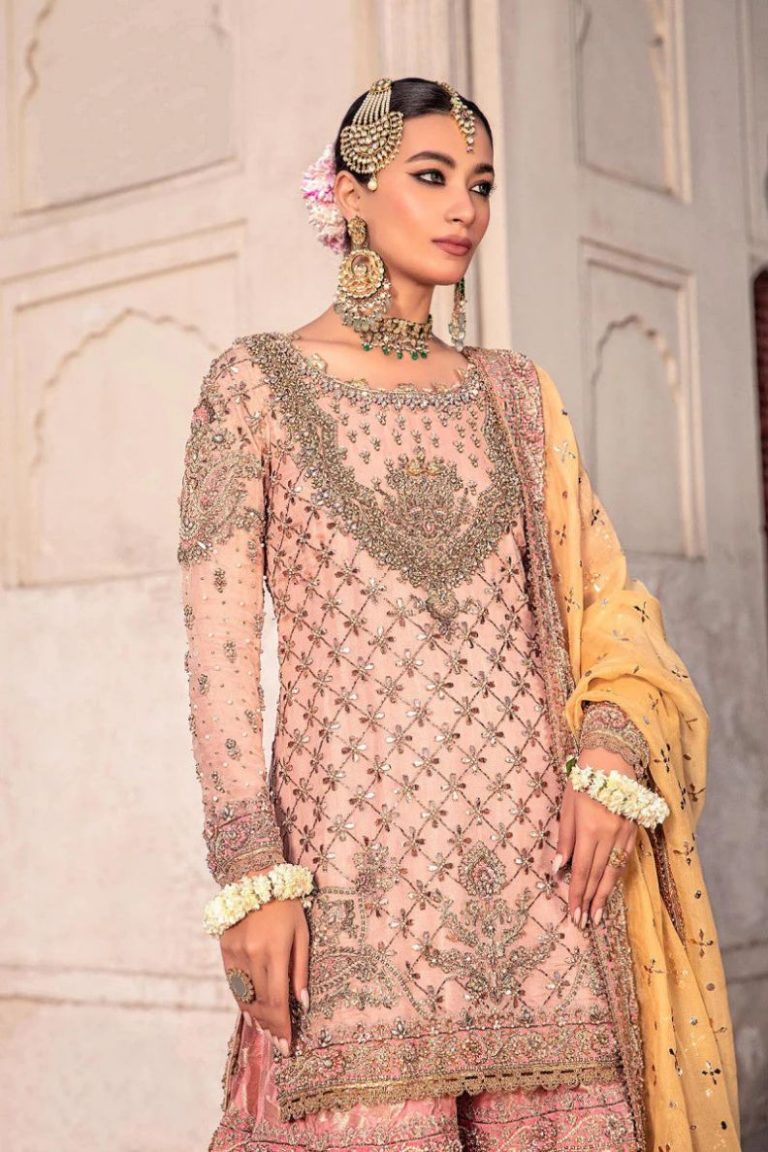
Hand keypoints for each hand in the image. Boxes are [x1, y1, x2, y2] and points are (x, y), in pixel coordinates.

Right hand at [219, 870, 309, 1057]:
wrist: (256, 878)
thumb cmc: (287, 906)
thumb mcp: (302, 934)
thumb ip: (301, 970)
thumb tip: (302, 1005)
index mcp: (274, 951)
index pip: (277, 1001)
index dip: (282, 1027)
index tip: (289, 1046)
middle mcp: (251, 955)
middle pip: (260, 1003)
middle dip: (271, 1027)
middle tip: (280, 1043)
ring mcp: (235, 953)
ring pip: (244, 997)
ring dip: (256, 1018)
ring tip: (268, 1033)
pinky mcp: (225, 950)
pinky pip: (234, 984)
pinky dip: (242, 1001)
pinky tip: (251, 1013)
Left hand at [552, 747, 637, 928]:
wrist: (613, 759)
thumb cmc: (584, 780)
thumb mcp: (567, 806)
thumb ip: (564, 839)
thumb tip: (559, 869)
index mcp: (589, 829)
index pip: (582, 870)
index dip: (577, 894)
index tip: (573, 914)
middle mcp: (609, 835)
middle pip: (598, 876)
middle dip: (589, 901)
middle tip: (583, 922)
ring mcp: (624, 835)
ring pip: (614, 872)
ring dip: (604, 895)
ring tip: (597, 915)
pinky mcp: (633, 832)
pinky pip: (624, 860)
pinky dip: (616, 877)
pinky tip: (610, 889)